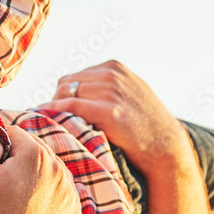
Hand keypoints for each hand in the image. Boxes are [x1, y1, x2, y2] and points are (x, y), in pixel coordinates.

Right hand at [0, 125, 81, 213]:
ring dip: (32, 176)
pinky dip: (44, 195)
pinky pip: (58, 192)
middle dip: (16, 159)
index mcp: (37, 156)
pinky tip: (26, 210)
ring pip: (48, 170)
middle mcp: (61, 171)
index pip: (14, 132)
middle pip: (34, 150)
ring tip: (12, 199)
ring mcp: (70, 194)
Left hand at [47, 60, 191, 175]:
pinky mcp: (109, 111)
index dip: (63, 97)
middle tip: (55, 124)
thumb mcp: (129, 92)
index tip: (60, 115)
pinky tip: (48, 122)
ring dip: (54, 110)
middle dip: (57, 103)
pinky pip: (69, 107)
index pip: (73, 77)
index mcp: (114, 67)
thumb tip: (75, 89)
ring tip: (51, 126)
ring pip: (64, 94)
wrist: (165, 146)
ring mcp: (111, 91)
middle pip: (65, 85)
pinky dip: (54, 112)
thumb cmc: (145, 125)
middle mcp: (112, 75)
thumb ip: (107, 86)